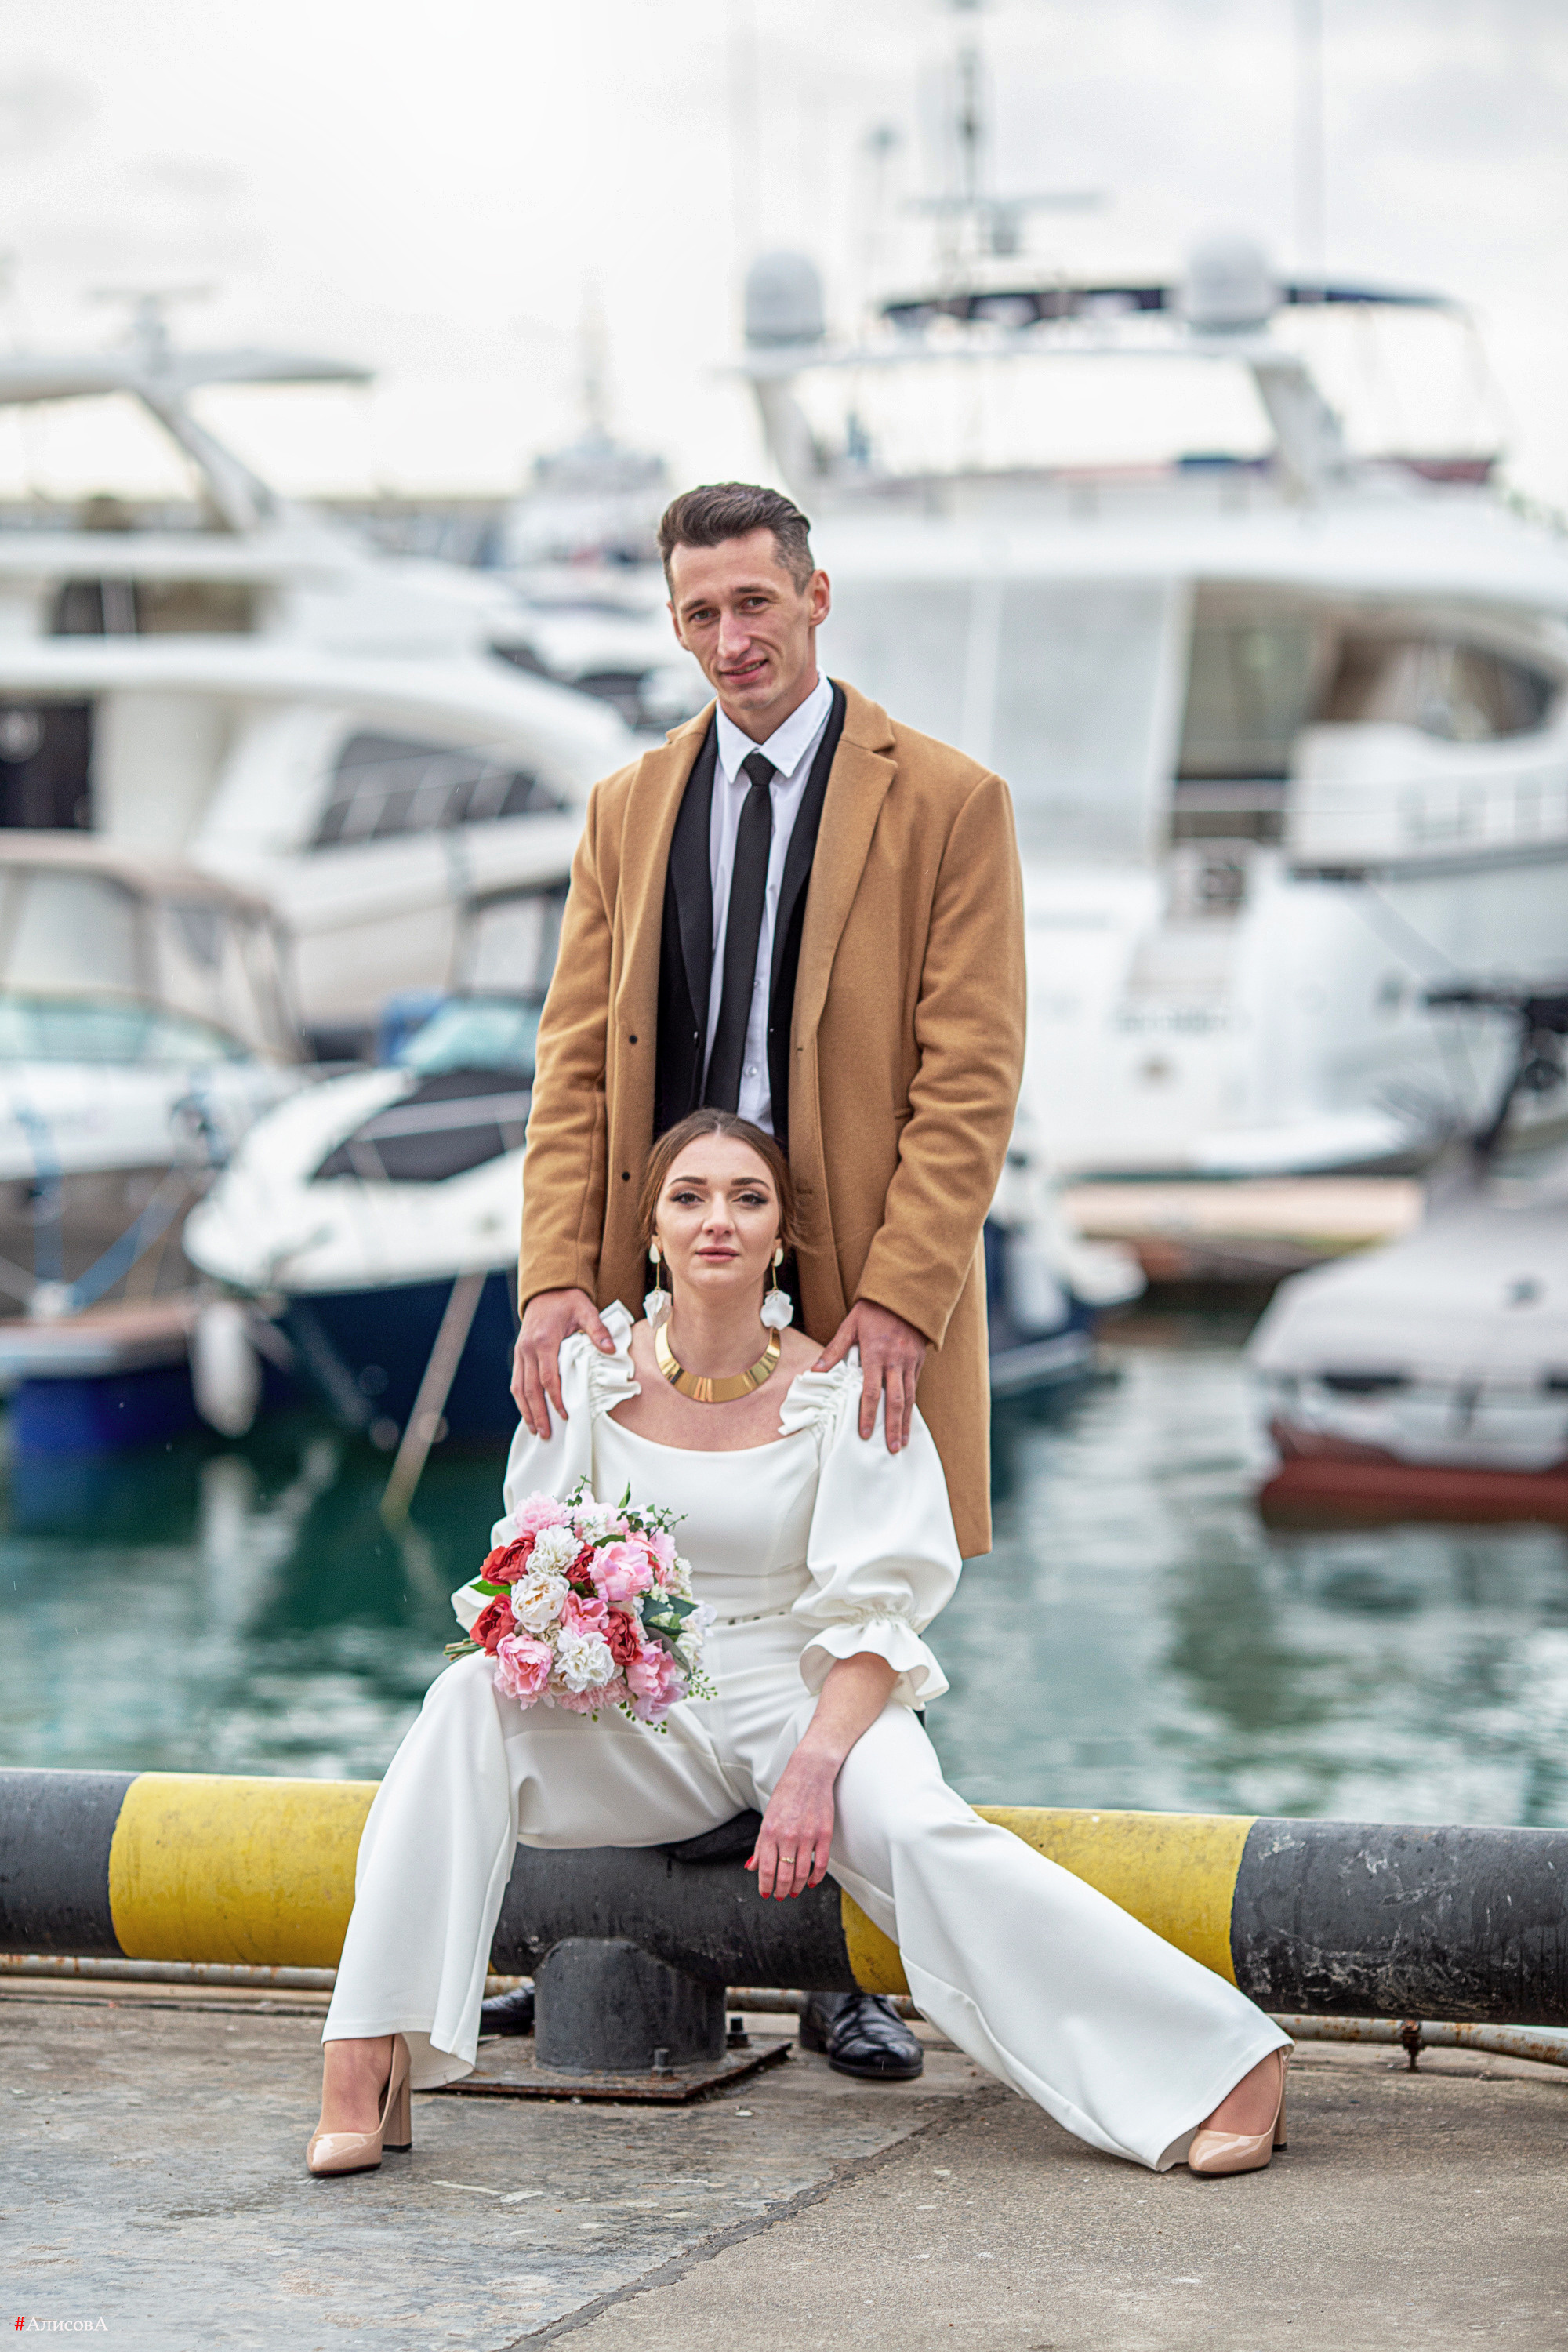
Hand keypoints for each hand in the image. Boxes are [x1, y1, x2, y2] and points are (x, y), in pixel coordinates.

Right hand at [511, 1287, 613, 1435]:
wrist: (547, 1290)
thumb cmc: (568, 1301)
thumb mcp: (586, 1310)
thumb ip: (598, 1330)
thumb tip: (611, 1349)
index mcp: (544, 1340)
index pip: (548, 1377)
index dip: (556, 1398)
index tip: (564, 1415)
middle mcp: (528, 1348)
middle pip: (530, 1387)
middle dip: (538, 1413)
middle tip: (546, 1434)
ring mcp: (520, 1351)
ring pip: (519, 1386)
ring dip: (526, 1410)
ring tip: (535, 1430)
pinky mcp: (519, 1354)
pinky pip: (517, 1380)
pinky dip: (521, 1398)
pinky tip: (528, 1412)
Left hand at [746, 1750, 835, 1901]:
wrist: (809, 1774)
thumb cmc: (786, 1795)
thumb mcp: (767, 1818)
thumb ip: (760, 1845)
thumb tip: (751, 1867)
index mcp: (770, 1832)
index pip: (766, 1869)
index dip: (765, 1886)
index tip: (766, 1894)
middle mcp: (788, 1836)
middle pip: (784, 1875)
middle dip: (780, 1891)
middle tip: (780, 1896)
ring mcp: (807, 1836)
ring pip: (802, 1873)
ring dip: (797, 1887)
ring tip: (793, 1891)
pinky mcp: (824, 1834)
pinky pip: (821, 1863)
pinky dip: (816, 1877)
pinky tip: (812, 1882)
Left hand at [813, 1300, 927, 1451]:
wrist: (905, 1294)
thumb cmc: (873, 1309)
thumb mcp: (850, 1325)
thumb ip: (834, 1350)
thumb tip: (815, 1371)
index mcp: (875, 1354)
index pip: (871, 1391)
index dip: (867, 1414)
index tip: (865, 1434)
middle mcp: (895, 1361)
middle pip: (895, 1401)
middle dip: (892, 1427)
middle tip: (891, 1449)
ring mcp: (909, 1362)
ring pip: (909, 1397)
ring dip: (905, 1422)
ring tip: (902, 1442)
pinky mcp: (918, 1361)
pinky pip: (915, 1387)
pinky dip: (912, 1406)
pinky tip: (908, 1420)